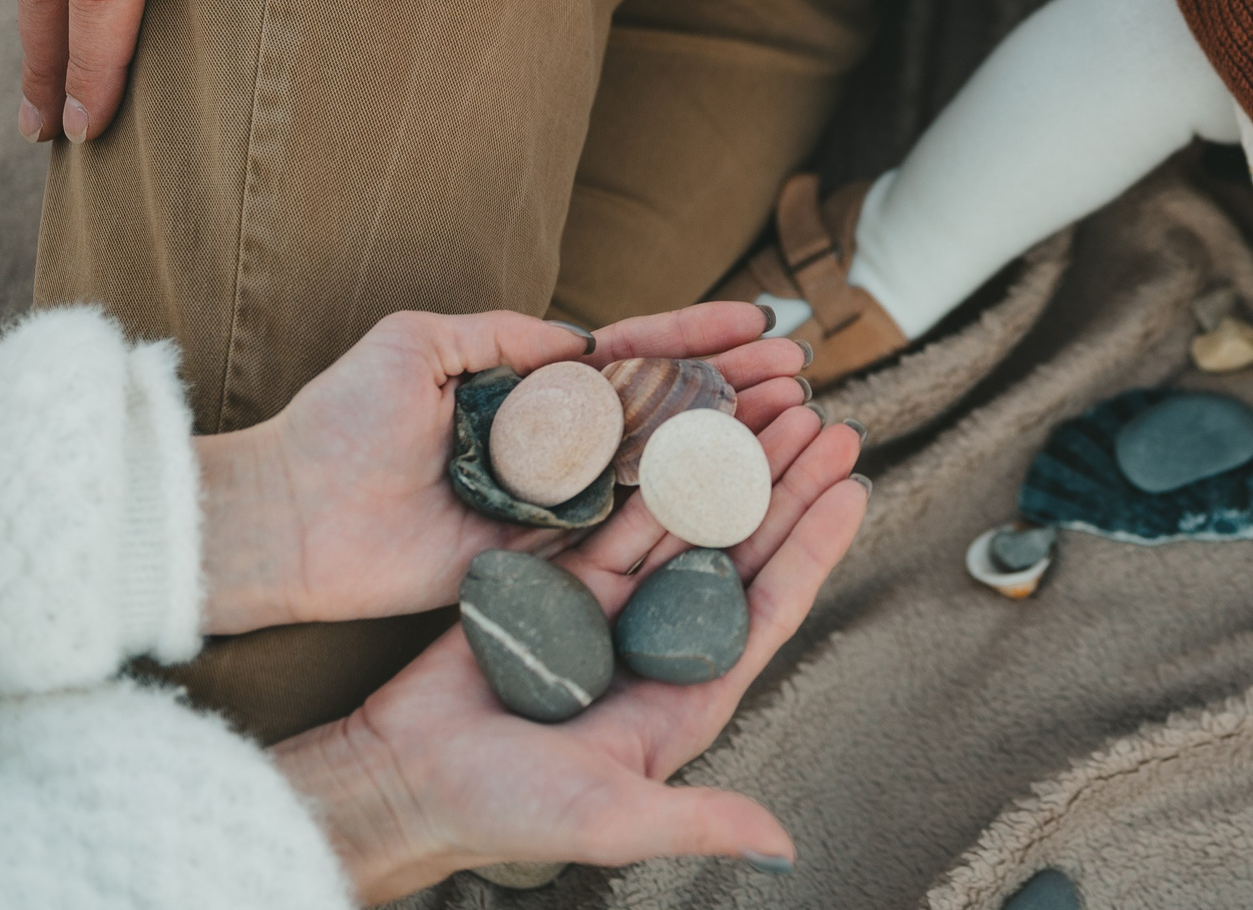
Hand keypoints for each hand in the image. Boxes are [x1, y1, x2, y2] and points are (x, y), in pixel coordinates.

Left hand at [197, 302, 816, 634]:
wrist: (288, 517)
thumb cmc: (338, 422)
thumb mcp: (419, 342)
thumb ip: (506, 334)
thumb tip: (583, 336)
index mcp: (534, 389)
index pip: (634, 352)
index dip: (699, 333)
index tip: (761, 317)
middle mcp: (559, 444)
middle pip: (669, 408)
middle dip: (738, 385)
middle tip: (801, 373)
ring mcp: (559, 500)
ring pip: (666, 465)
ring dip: (735, 439)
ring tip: (797, 414)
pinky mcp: (549, 556)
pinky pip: (629, 527)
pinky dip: (690, 506)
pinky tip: (746, 484)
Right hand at [270, 419, 868, 898]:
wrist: (399, 780)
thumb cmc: (501, 811)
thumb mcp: (608, 820)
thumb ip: (697, 823)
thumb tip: (782, 846)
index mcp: (686, 696)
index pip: (769, 608)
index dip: (814, 548)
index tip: (854, 487)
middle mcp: (661, 645)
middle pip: (742, 550)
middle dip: (789, 487)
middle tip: (829, 423)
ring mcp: (614, 609)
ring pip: (689, 519)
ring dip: (734, 464)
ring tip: (776, 407)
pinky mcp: (563, 582)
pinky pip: (619, 516)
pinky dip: (655, 472)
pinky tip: (689, 426)